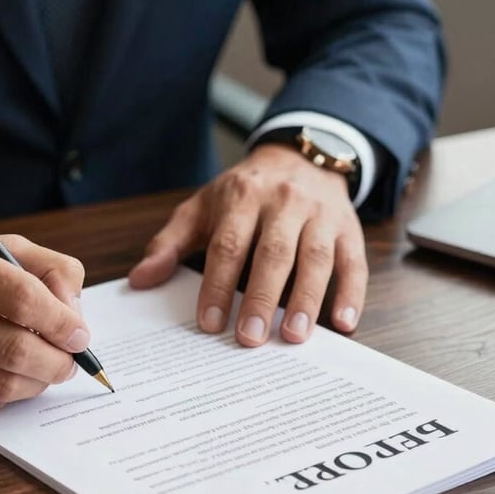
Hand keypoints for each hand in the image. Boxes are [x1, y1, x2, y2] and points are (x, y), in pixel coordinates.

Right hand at [0, 231, 89, 409]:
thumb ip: (46, 268)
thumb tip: (74, 316)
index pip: (20, 298)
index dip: (60, 322)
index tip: (79, 335)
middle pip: (11, 349)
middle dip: (55, 362)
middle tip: (69, 361)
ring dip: (36, 383)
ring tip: (47, 371)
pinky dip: (6, 394)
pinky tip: (12, 377)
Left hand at [129, 143, 367, 344]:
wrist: (299, 156)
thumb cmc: (244, 192)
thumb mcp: (202, 207)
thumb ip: (170, 243)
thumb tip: (140, 280)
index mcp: (242, 197)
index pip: (228, 245)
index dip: (217, 285)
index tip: (210, 323)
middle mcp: (284, 203)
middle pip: (273, 253)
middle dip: (260, 297)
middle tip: (250, 337)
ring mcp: (320, 214)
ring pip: (315, 257)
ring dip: (306, 299)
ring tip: (294, 335)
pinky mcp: (348, 228)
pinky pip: (354, 261)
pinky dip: (352, 293)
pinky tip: (345, 323)